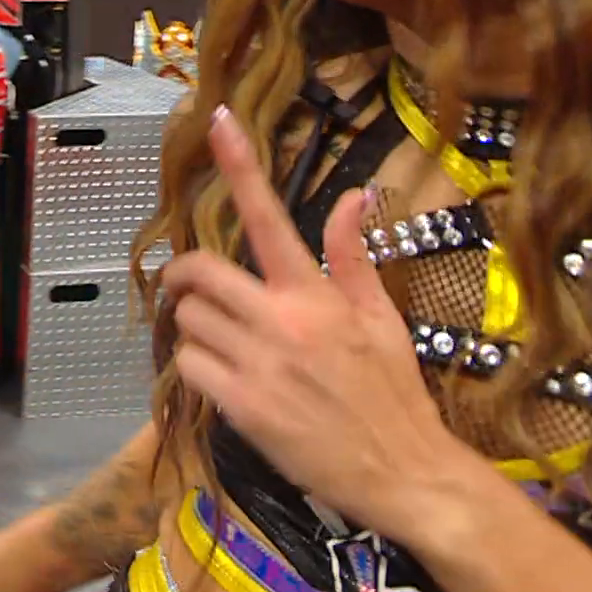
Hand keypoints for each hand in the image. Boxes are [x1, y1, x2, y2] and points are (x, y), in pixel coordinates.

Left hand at [160, 106, 460, 536]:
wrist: (406, 472)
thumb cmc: (393, 393)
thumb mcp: (381, 317)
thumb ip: (353, 255)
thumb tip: (356, 194)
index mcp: (316, 294)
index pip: (269, 215)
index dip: (239, 164)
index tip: (217, 119)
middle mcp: (282, 320)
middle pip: (198, 271)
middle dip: (185, 274)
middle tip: (194, 287)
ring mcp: (259, 365)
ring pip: (189, 321)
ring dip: (195, 328)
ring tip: (224, 344)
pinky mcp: (242, 408)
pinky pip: (189, 368)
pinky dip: (195, 371)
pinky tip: (223, 381)